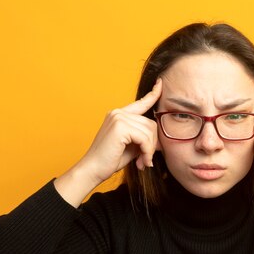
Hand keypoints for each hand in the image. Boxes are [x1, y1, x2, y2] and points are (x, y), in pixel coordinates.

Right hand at [54, 79, 161, 206]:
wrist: (92, 170)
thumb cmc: (110, 160)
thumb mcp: (130, 146)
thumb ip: (142, 137)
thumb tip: (158, 139)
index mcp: (119, 115)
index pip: (141, 102)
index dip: (153, 94)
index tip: (160, 83)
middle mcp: (118, 113)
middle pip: (150, 123)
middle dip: (152, 144)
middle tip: (146, 160)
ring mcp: (118, 118)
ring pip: (149, 131)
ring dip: (149, 150)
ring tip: (143, 162)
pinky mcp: (120, 127)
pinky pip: (144, 138)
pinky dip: (146, 152)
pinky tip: (142, 162)